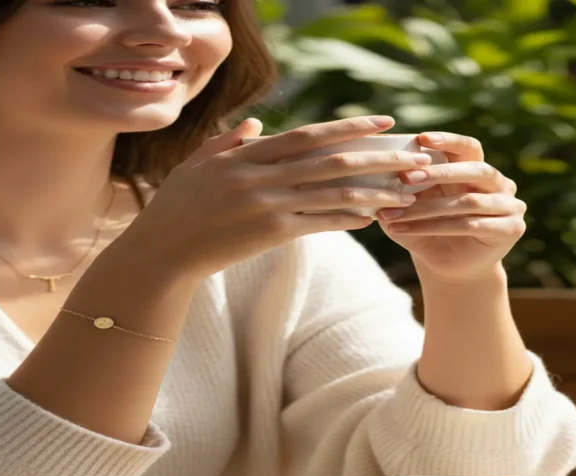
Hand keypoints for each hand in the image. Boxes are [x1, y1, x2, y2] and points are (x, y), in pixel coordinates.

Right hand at [115, 116, 431, 280]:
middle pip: (331, 161)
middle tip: (414, 155)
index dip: (348, 128)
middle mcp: (259, 176)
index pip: (307, 135)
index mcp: (244, 155)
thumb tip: (255, 128)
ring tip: (405, 190)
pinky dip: (347, 219)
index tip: (381, 123)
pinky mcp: (269, 234)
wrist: (161, 251)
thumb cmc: (175, 207)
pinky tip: (371, 217)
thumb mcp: (196, 165)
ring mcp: (265, 205)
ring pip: (332, 194)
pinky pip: (318, 223)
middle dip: (377, 157)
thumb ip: (227, 144)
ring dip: (373, 191)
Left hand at [375, 132, 524, 283]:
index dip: (448, 141)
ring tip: (392, 215)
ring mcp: (510, 206)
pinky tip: (404, 231)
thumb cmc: (426, 229)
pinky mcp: (511, 229)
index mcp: (477, 170)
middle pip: (475, 170)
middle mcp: (499, 184)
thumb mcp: (412, 204)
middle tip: (405, 178)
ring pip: (468, 201)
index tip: (421, 138)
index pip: (468, 147)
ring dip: (427, 208)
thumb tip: (376, 164)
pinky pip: (471, 225)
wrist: (447, 266)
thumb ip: (402, 186)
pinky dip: (434, 227)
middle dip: (437, 173)